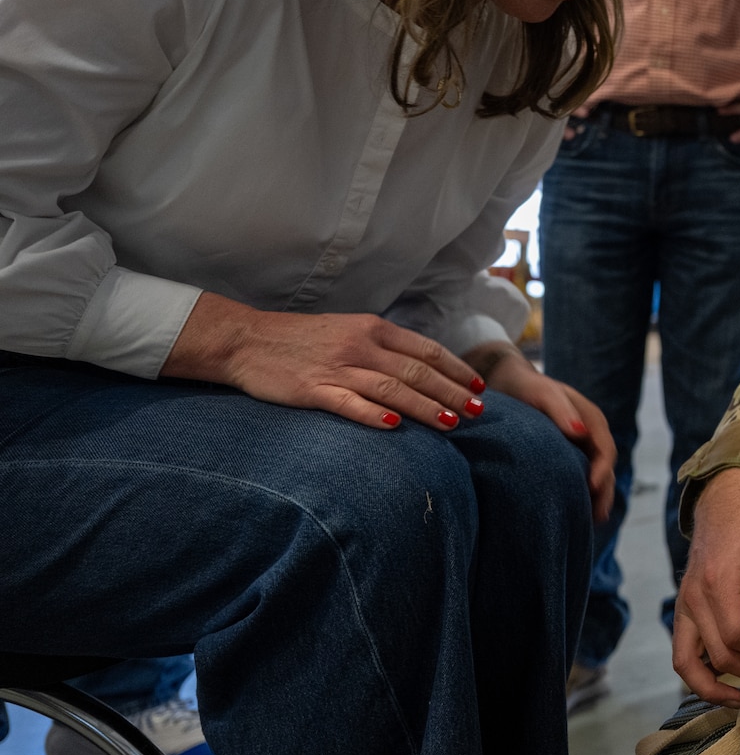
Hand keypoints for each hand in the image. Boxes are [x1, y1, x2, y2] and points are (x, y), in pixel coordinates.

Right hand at [164, 292, 485, 433]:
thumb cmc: (301, 339)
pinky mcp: (312, 389)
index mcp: (372, 329)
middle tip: (477, 411)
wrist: (246, 340)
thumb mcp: (348, 330)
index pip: (425, 350)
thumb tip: (423, 366)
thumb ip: (383, 346)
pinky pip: (348, 403)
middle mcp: (360, 346)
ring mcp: (337, 368)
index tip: (478, 386)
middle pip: (416, 371)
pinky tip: (395, 425)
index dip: (455, 369)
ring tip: (451, 424)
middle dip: (451, 392)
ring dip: (425, 407)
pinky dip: (373, 414)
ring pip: (392, 388)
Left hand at [464, 343, 614, 521]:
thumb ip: (561, 410)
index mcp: (592, 420)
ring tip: (587, 523)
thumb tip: (580, 433)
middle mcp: (590, 436)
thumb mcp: (543, 393)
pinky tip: (571, 512)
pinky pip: (578, 477)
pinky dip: (579, 495)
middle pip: (604, 469)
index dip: (602, 472)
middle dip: (603, 494)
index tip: (592, 489)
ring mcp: (579, 448)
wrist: (508, 382)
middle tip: (595, 518)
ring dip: (594, 499)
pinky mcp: (566, 457)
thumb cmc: (526, 386)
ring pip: (594, 477)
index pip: (605, 451)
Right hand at [673, 468, 739, 705]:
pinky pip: (682, 656)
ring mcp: (683, 610)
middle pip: (718, 656)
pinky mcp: (682, 615)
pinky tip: (725, 684)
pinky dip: (700, 677)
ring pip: (687, 666)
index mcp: (718, 582)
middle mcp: (694, 600)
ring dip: (715, 689)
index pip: (735, 635)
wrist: (722, 511)